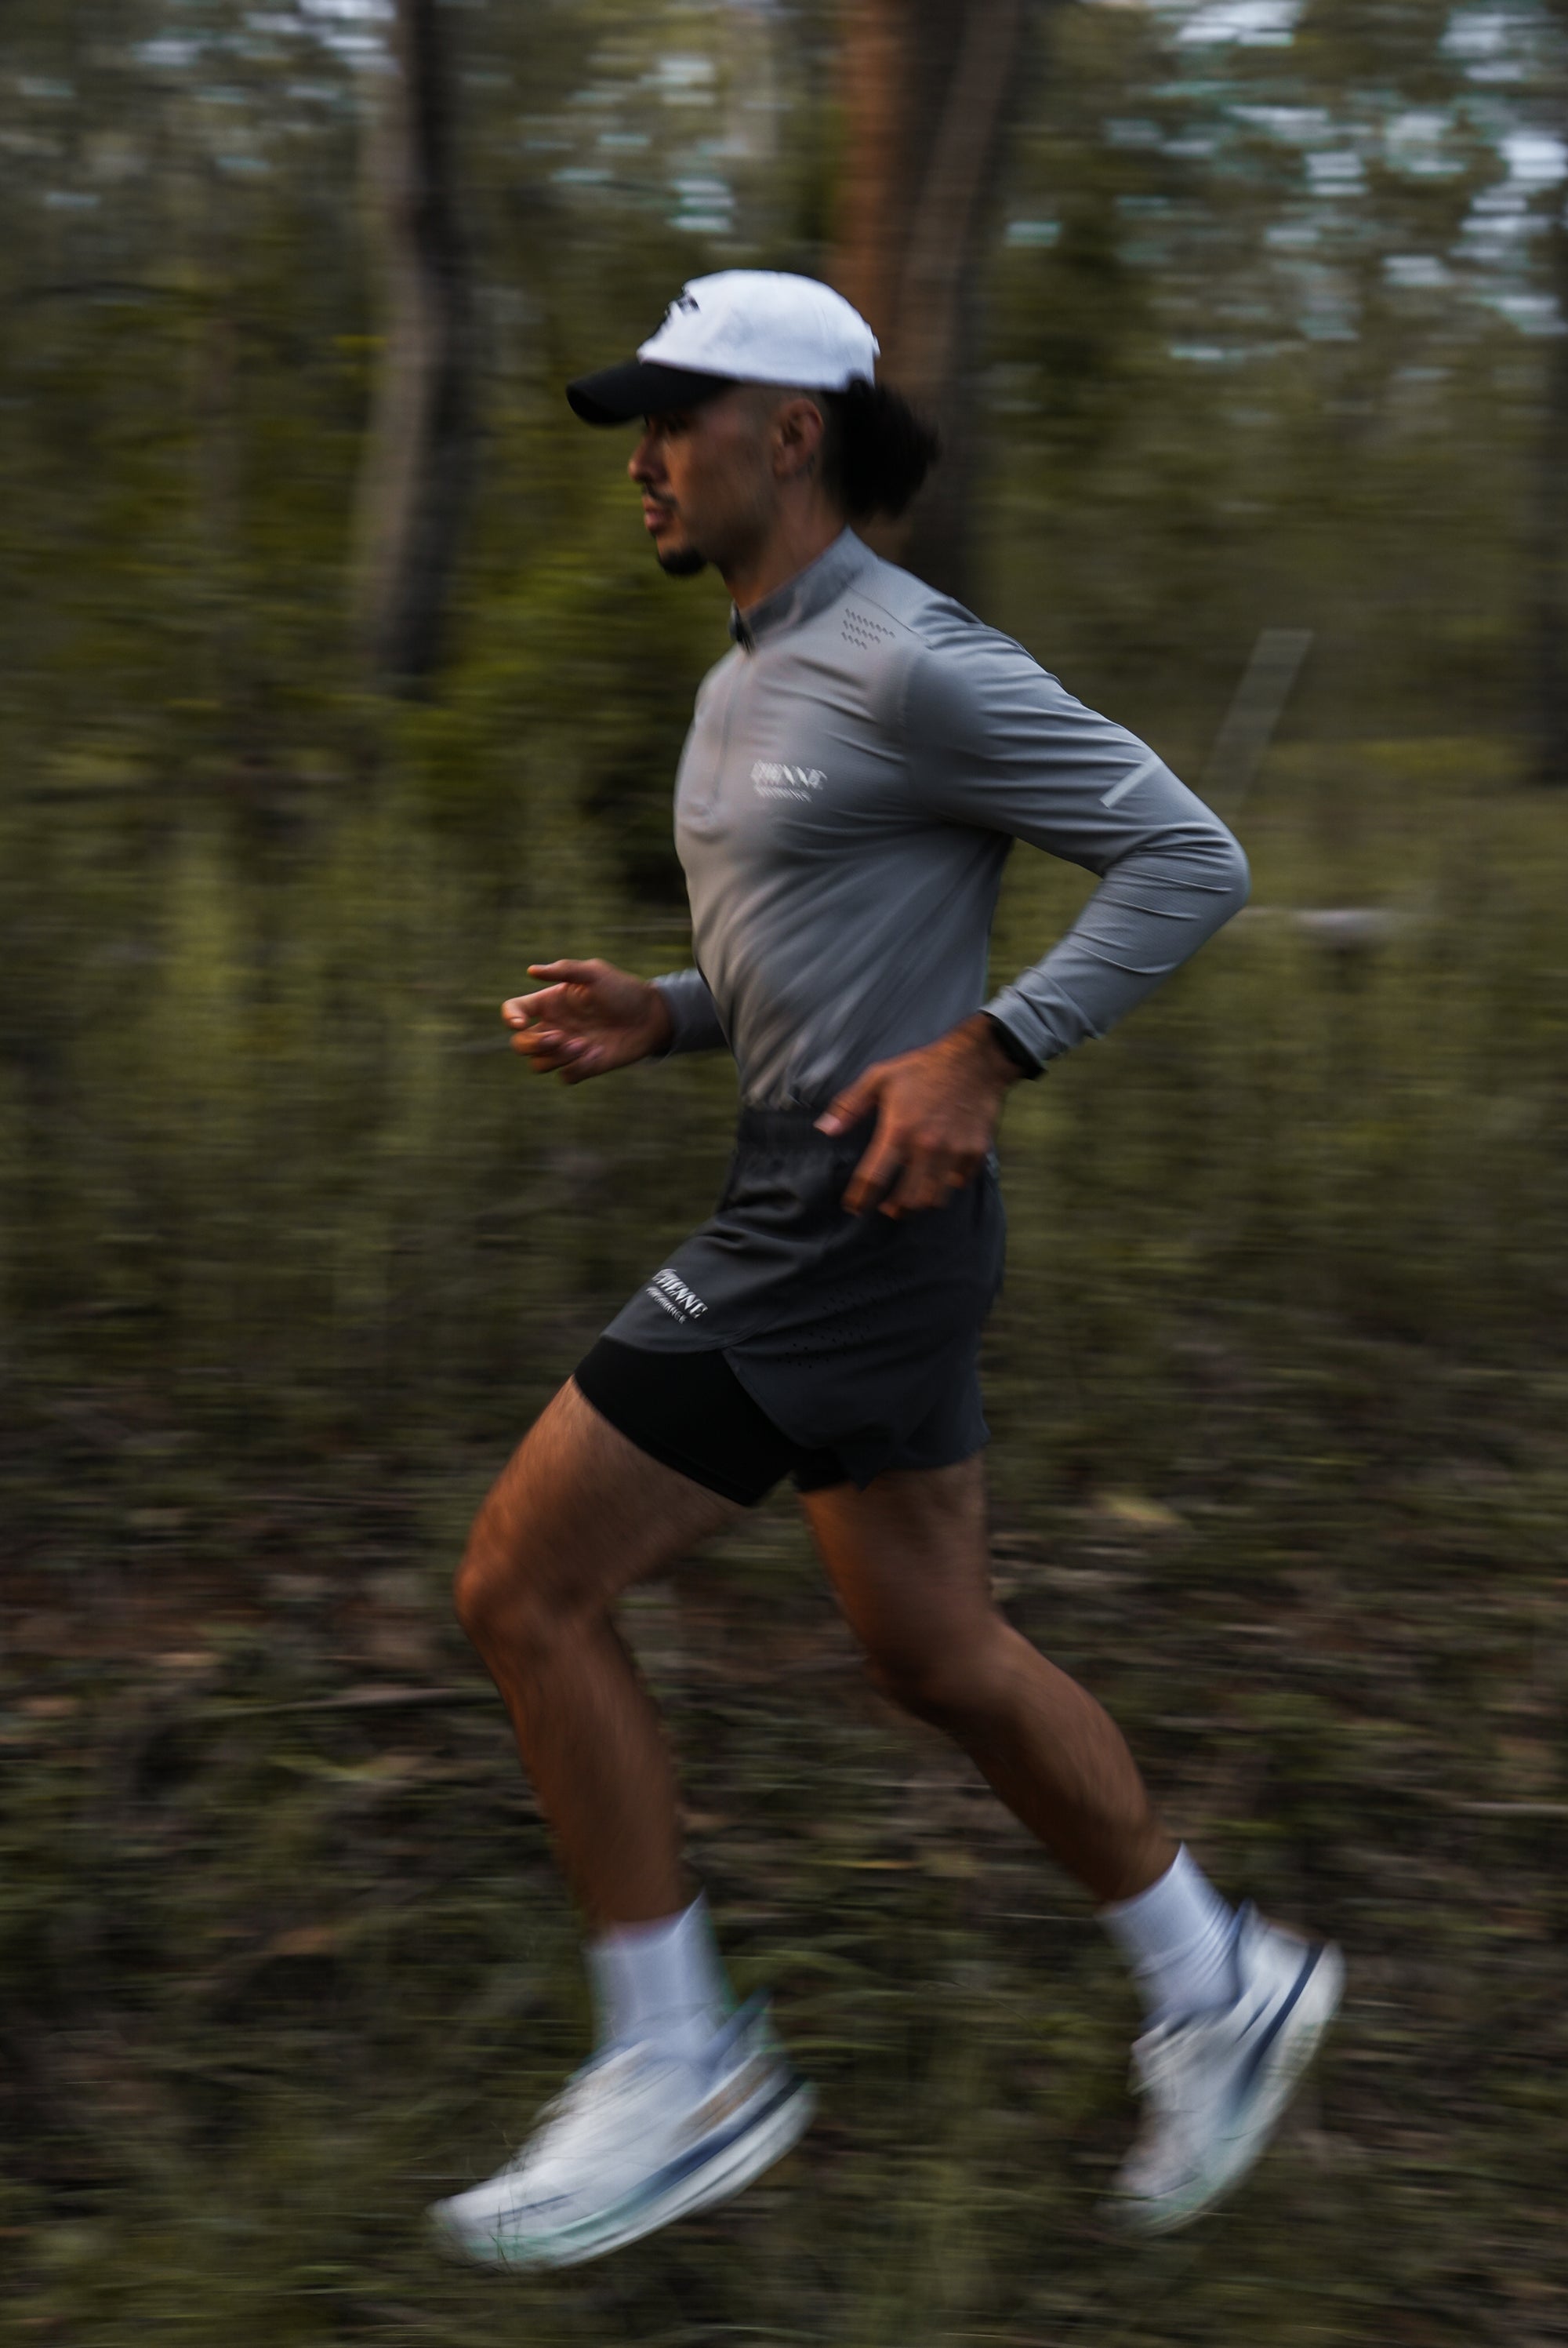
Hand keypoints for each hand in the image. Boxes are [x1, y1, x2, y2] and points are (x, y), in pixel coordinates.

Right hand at [502, 959, 672, 1083]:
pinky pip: (565, 1076)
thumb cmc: (622, 990)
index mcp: (549, 1003)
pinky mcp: (582, 1066)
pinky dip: (577, 1068)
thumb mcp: (595, 973)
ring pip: (538, 1065)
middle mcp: (553, 1027)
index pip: (514, 1011)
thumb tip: (532, 971)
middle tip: (558, 1037)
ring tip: (585, 1044)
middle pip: (520, 1045)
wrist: (651, 1016)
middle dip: (533, 1044)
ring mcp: (566, 1050)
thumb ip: (564, 970)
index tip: (522, 1022)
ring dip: (557, 1057)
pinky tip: (598, 1053)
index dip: (510, 1018)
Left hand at [815, 1015, 1021, 1216]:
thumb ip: (850, 1106)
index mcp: (899, 1131)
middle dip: (893, 1209)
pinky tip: (941, 1180)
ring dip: (919, 1203)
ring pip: (934, 1198)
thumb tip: (825, 1129)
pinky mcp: (976, 1152)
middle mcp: (926, 1147)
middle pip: (907, 1199)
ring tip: (911, 1201)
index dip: (860, 1198)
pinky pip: (960, 1183)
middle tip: (886, 1209)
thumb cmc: (922, 1068)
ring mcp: (954, 1152)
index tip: (853, 1208)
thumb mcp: (879, 1078)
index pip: (873, 1178)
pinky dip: (948, 1186)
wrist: (974, 1060)